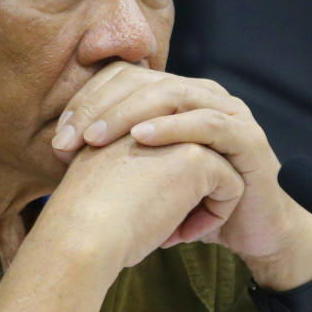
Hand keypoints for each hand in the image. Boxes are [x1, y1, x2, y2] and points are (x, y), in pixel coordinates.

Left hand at [50, 62, 311, 270]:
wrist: (252, 232)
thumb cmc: (193, 201)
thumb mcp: (148, 172)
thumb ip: (116, 151)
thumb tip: (59, 146)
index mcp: (176, 95)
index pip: (124, 79)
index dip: (88, 101)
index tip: (59, 136)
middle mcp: (202, 94)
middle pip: (144, 82)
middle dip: (101, 107)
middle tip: (70, 139)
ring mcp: (229, 112)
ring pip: (172, 95)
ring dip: (129, 114)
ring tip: (96, 137)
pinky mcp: (248, 139)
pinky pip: (207, 124)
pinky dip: (172, 128)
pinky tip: (141, 138)